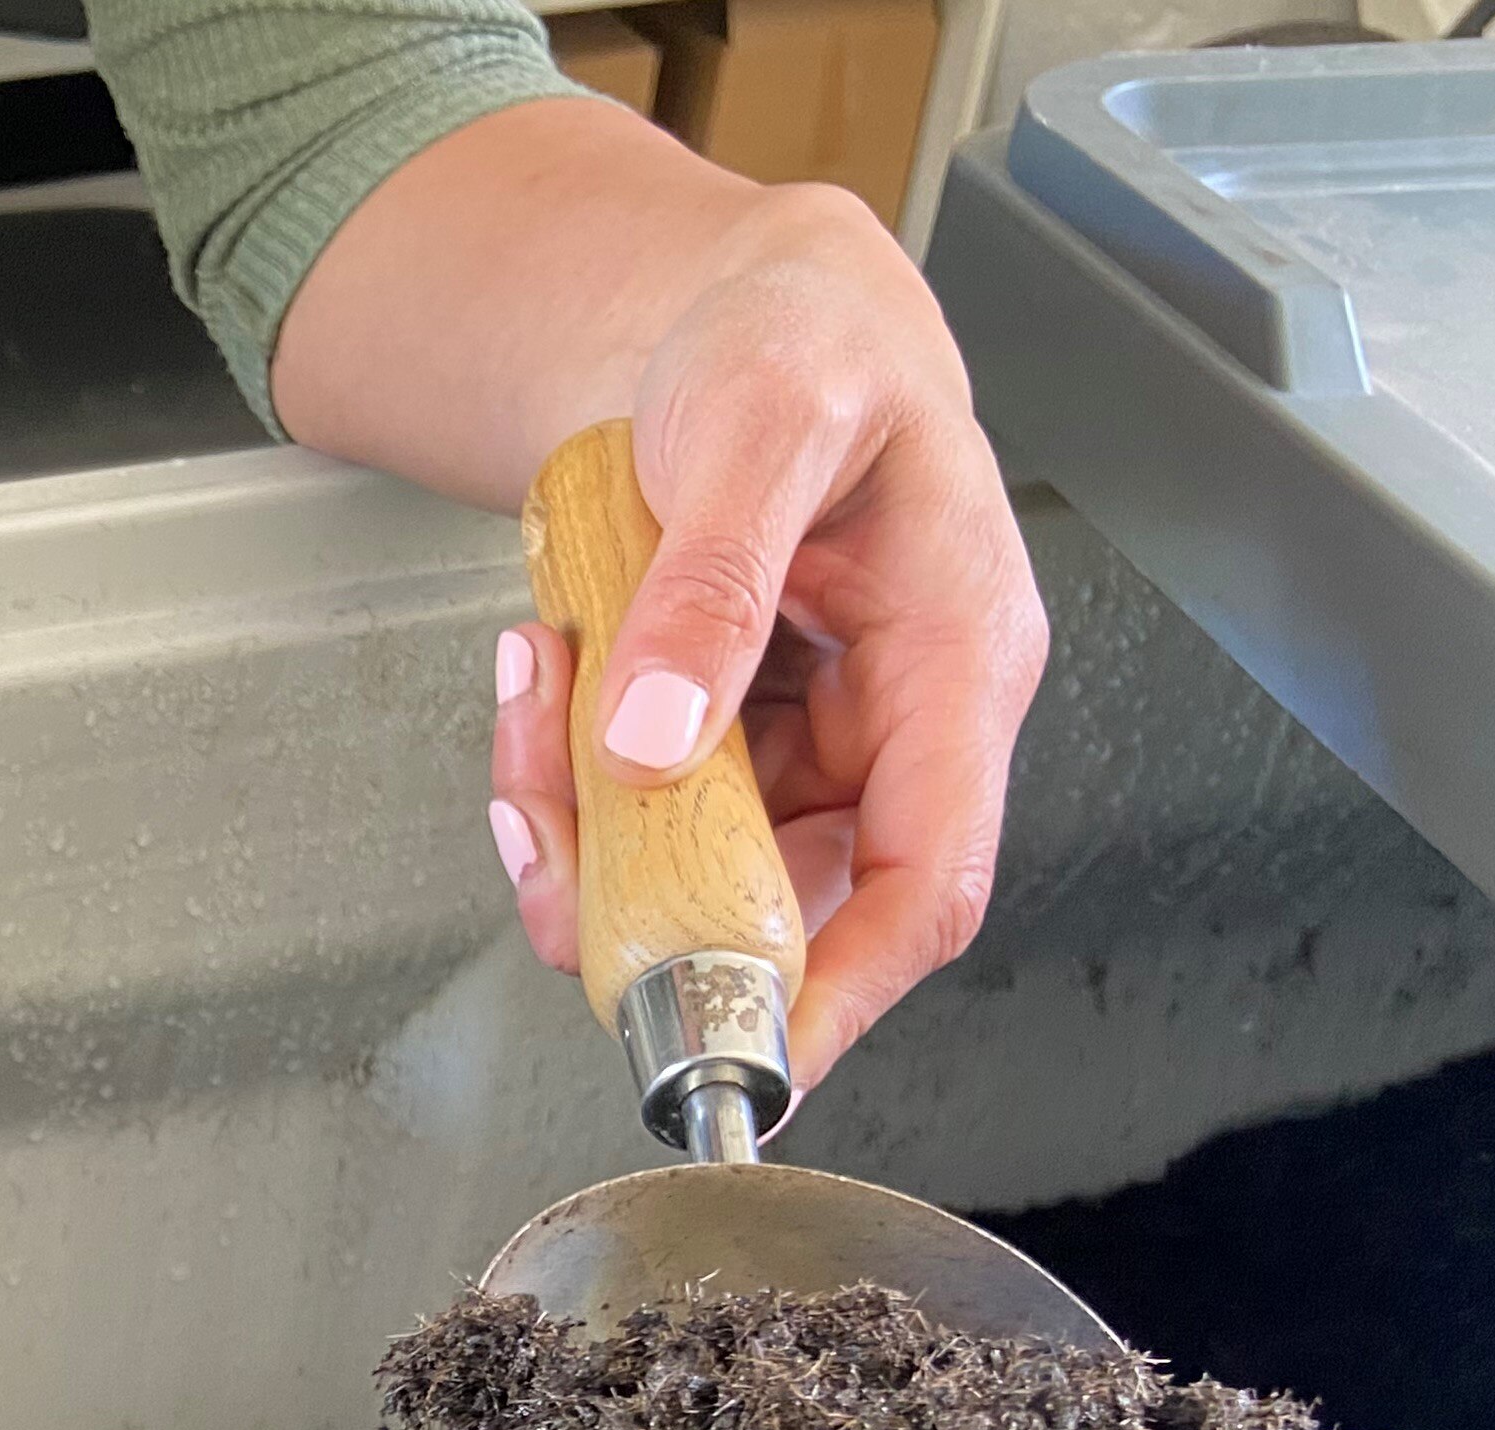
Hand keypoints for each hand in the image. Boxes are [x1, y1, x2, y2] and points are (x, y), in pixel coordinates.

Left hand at [482, 186, 1048, 1086]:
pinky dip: (564, 764)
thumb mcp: (758, 426)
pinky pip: (641, 805)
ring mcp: (807, 737)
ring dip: (583, 813)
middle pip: (784, 898)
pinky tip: (543, 662)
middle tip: (541, 818)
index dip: (843, 991)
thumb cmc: (797, 336)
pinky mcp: (731, 734)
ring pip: (690, 862)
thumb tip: (662, 741)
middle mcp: (893, 721)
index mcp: (956, 662)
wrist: (736, 304)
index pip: (929, 883)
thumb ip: (715, 584)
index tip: (747, 1060)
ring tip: (538, 676)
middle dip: (646, 890)